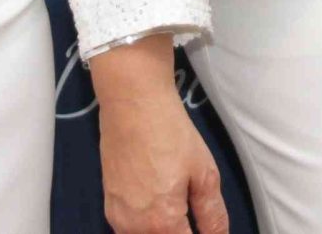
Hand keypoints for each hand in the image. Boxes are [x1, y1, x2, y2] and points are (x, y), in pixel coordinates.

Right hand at [92, 39, 227, 233]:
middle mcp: (135, 228)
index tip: (204, 226)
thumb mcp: (203, 173)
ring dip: (162, 232)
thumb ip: (212, 214)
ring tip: (181, 216)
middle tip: (195, 219)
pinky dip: (145, 229)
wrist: (132, 102)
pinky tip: (158, 210)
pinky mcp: (109, 206)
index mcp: (163, 223)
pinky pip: (129, 231)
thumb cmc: (170, 133)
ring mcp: (117, 219)